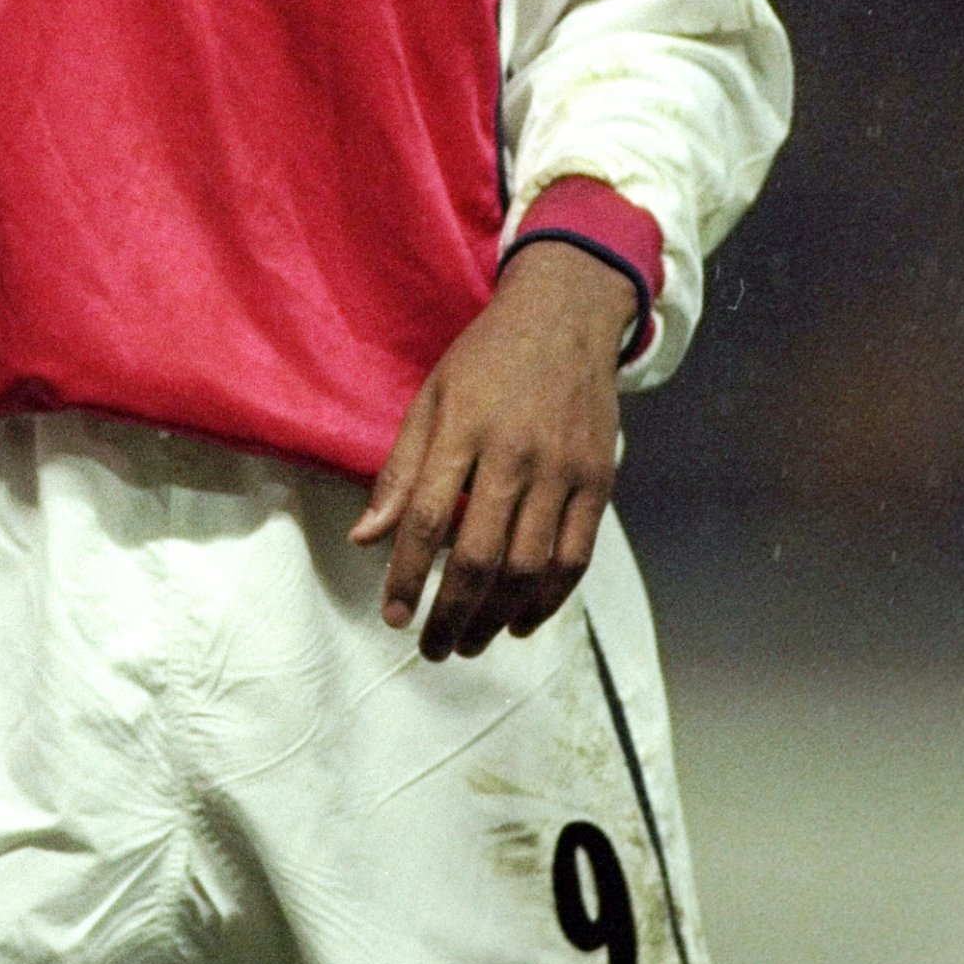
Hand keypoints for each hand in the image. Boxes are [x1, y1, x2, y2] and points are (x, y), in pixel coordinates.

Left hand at [350, 242, 632, 659]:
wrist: (566, 316)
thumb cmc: (487, 359)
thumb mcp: (430, 399)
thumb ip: (400, 473)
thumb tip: (365, 538)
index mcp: (464, 430)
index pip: (428, 519)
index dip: (406, 575)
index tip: (392, 615)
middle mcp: (516, 454)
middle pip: (479, 556)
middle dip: (451, 613)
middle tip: (432, 646)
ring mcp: (564, 470)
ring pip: (529, 567)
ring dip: (496, 616)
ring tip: (470, 641)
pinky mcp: (599, 481)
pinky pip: (575, 557)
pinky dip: (549, 599)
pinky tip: (520, 621)